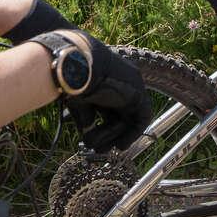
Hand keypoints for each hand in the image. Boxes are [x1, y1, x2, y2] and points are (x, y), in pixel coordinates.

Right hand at [31, 31, 151, 151]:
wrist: (79, 65)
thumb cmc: (73, 82)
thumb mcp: (78, 103)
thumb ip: (87, 118)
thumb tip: (89, 134)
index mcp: (104, 84)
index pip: (107, 109)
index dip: (102, 127)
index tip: (92, 140)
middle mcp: (119, 85)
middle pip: (119, 115)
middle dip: (109, 135)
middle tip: (99, 151)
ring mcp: (131, 87)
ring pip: (128, 118)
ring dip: (115, 136)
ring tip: (103, 148)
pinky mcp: (139, 92)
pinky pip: (142, 117)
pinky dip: (133, 133)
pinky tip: (120, 145)